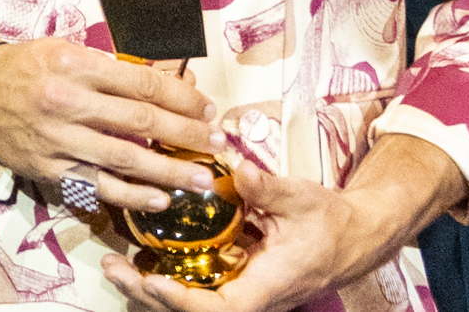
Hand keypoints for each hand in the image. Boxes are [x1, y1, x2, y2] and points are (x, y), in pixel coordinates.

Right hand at [0, 36, 223, 212]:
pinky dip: (134, 196)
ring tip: (202, 180)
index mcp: (74, 64)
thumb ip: (113, 68)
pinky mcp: (51, 169)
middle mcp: (66, 101)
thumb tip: (170, 83)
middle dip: (186, 135)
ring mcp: (58, 139)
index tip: (206, 109)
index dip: (181, 98)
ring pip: (126, 160)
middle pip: (140, 122)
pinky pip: (100, 187)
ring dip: (170, 171)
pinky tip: (161, 199)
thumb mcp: (66, 50)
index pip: (140, 83)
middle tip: (217, 144)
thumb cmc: (27, 65)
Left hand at [102, 137, 461, 311]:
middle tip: (115, 268)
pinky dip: (167, 276)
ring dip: (152, 288)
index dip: (183, 301)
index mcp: (268, 285)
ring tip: (116, 264)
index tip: (154, 282)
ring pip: (193, 302)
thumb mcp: (302, 199)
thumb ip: (268, 188)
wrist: (354, 235)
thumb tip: (238, 171)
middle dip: (151, 295)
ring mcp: (243, 290)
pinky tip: (141, 256)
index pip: (221, 309)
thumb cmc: (331, 222)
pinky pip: (198, 286)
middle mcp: (252, 296)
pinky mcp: (236, 279)